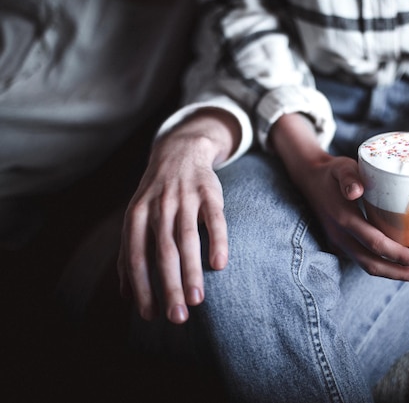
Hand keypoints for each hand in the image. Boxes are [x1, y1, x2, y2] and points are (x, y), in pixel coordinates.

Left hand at [117, 109, 238, 323]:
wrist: (179, 153)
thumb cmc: (156, 196)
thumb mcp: (136, 218)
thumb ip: (130, 252)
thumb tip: (125, 294)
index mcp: (137, 216)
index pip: (136, 257)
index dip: (142, 288)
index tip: (150, 316)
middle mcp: (159, 207)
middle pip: (163, 253)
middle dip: (169, 287)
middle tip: (177, 317)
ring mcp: (184, 198)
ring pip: (188, 239)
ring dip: (192, 271)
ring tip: (197, 300)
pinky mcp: (210, 193)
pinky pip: (215, 219)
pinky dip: (218, 241)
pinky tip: (220, 265)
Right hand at [271, 114, 408, 280]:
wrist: (309, 178)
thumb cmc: (332, 172)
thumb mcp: (341, 168)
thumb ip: (349, 177)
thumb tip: (356, 191)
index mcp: (344, 219)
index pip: (375, 244)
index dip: (398, 256)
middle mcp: (340, 236)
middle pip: (372, 264)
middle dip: (400, 273)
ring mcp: (338, 242)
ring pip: (366, 266)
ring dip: (392, 273)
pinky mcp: (338, 244)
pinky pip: (361, 260)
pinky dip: (381, 266)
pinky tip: (398, 264)